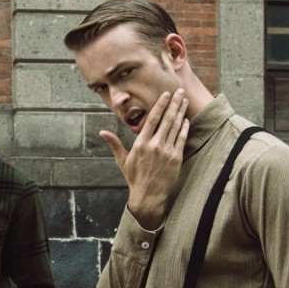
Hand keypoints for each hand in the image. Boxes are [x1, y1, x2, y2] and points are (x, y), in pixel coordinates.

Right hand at [100, 89, 189, 229]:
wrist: (148, 195)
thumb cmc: (134, 178)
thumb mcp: (122, 160)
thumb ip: (114, 144)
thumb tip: (101, 132)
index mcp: (141, 143)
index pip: (152, 119)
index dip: (160, 105)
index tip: (166, 94)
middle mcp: (154, 145)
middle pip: (166, 119)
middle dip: (174, 104)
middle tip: (180, 92)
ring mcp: (166, 151)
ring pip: (175, 127)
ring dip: (181, 112)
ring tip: (185, 101)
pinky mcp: (176, 158)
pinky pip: (181, 139)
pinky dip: (184, 128)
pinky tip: (186, 119)